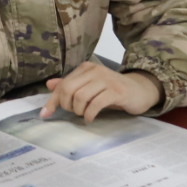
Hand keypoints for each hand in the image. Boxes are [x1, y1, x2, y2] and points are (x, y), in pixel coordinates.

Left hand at [41, 62, 161, 121]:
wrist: (140, 91)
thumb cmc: (112, 91)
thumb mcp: (90, 87)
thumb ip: (70, 85)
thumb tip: (49, 85)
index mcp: (85, 68)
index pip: (62, 84)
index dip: (53, 100)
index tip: (45, 115)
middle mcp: (95, 71)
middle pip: (68, 89)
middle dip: (67, 105)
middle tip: (74, 112)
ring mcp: (106, 80)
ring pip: (80, 96)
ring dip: (78, 110)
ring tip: (83, 114)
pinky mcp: (117, 92)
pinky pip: (96, 104)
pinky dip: (89, 114)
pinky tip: (90, 118)